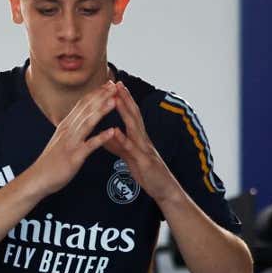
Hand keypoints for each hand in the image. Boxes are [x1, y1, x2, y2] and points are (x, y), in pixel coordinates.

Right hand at [30, 81, 119, 194]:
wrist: (37, 178)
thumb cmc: (49, 162)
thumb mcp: (59, 139)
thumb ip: (69, 128)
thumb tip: (77, 119)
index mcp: (66, 126)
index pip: (82, 104)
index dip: (95, 93)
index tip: (106, 85)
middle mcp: (68, 131)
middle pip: (86, 109)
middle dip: (101, 96)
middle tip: (114, 85)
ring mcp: (71, 142)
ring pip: (88, 123)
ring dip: (102, 111)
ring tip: (114, 101)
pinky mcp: (74, 156)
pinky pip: (89, 145)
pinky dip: (101, 138)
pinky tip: (111, 131)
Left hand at [102, 82, 180, 202]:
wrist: (164, 190)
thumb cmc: (147, 173)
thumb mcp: (130, 157)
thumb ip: (119, 145)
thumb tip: (107, 134)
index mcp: (138, 138)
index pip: (130, 115)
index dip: (122, 100)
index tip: (113, 86)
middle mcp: (143, 139)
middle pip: (134, 115)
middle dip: (125, 98)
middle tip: (116, 82)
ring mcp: (145, 149)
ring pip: (134, 127)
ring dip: (125, 111)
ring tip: (116, 98)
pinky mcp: (144, 162)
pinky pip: (132, 149)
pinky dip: (123, 139)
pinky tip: (115, 131)